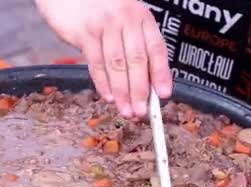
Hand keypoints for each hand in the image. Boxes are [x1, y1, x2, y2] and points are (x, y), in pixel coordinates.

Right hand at [35, 0, 171, 119]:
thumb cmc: (96, 10)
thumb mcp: (122, 21)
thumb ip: (133, 46)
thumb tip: (144, 84)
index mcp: (141, 18)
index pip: (157, 49)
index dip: (161, 74)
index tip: (165, 95)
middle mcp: (126, 19)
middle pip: (137, 60)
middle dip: (140, 91)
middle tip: (141, 112)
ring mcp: (106, 25)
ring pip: (117, 65)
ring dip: (123, 92)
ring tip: (126, 111)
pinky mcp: (86, 33)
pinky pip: (97, 63)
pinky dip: (103, 84)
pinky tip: (108, 97)